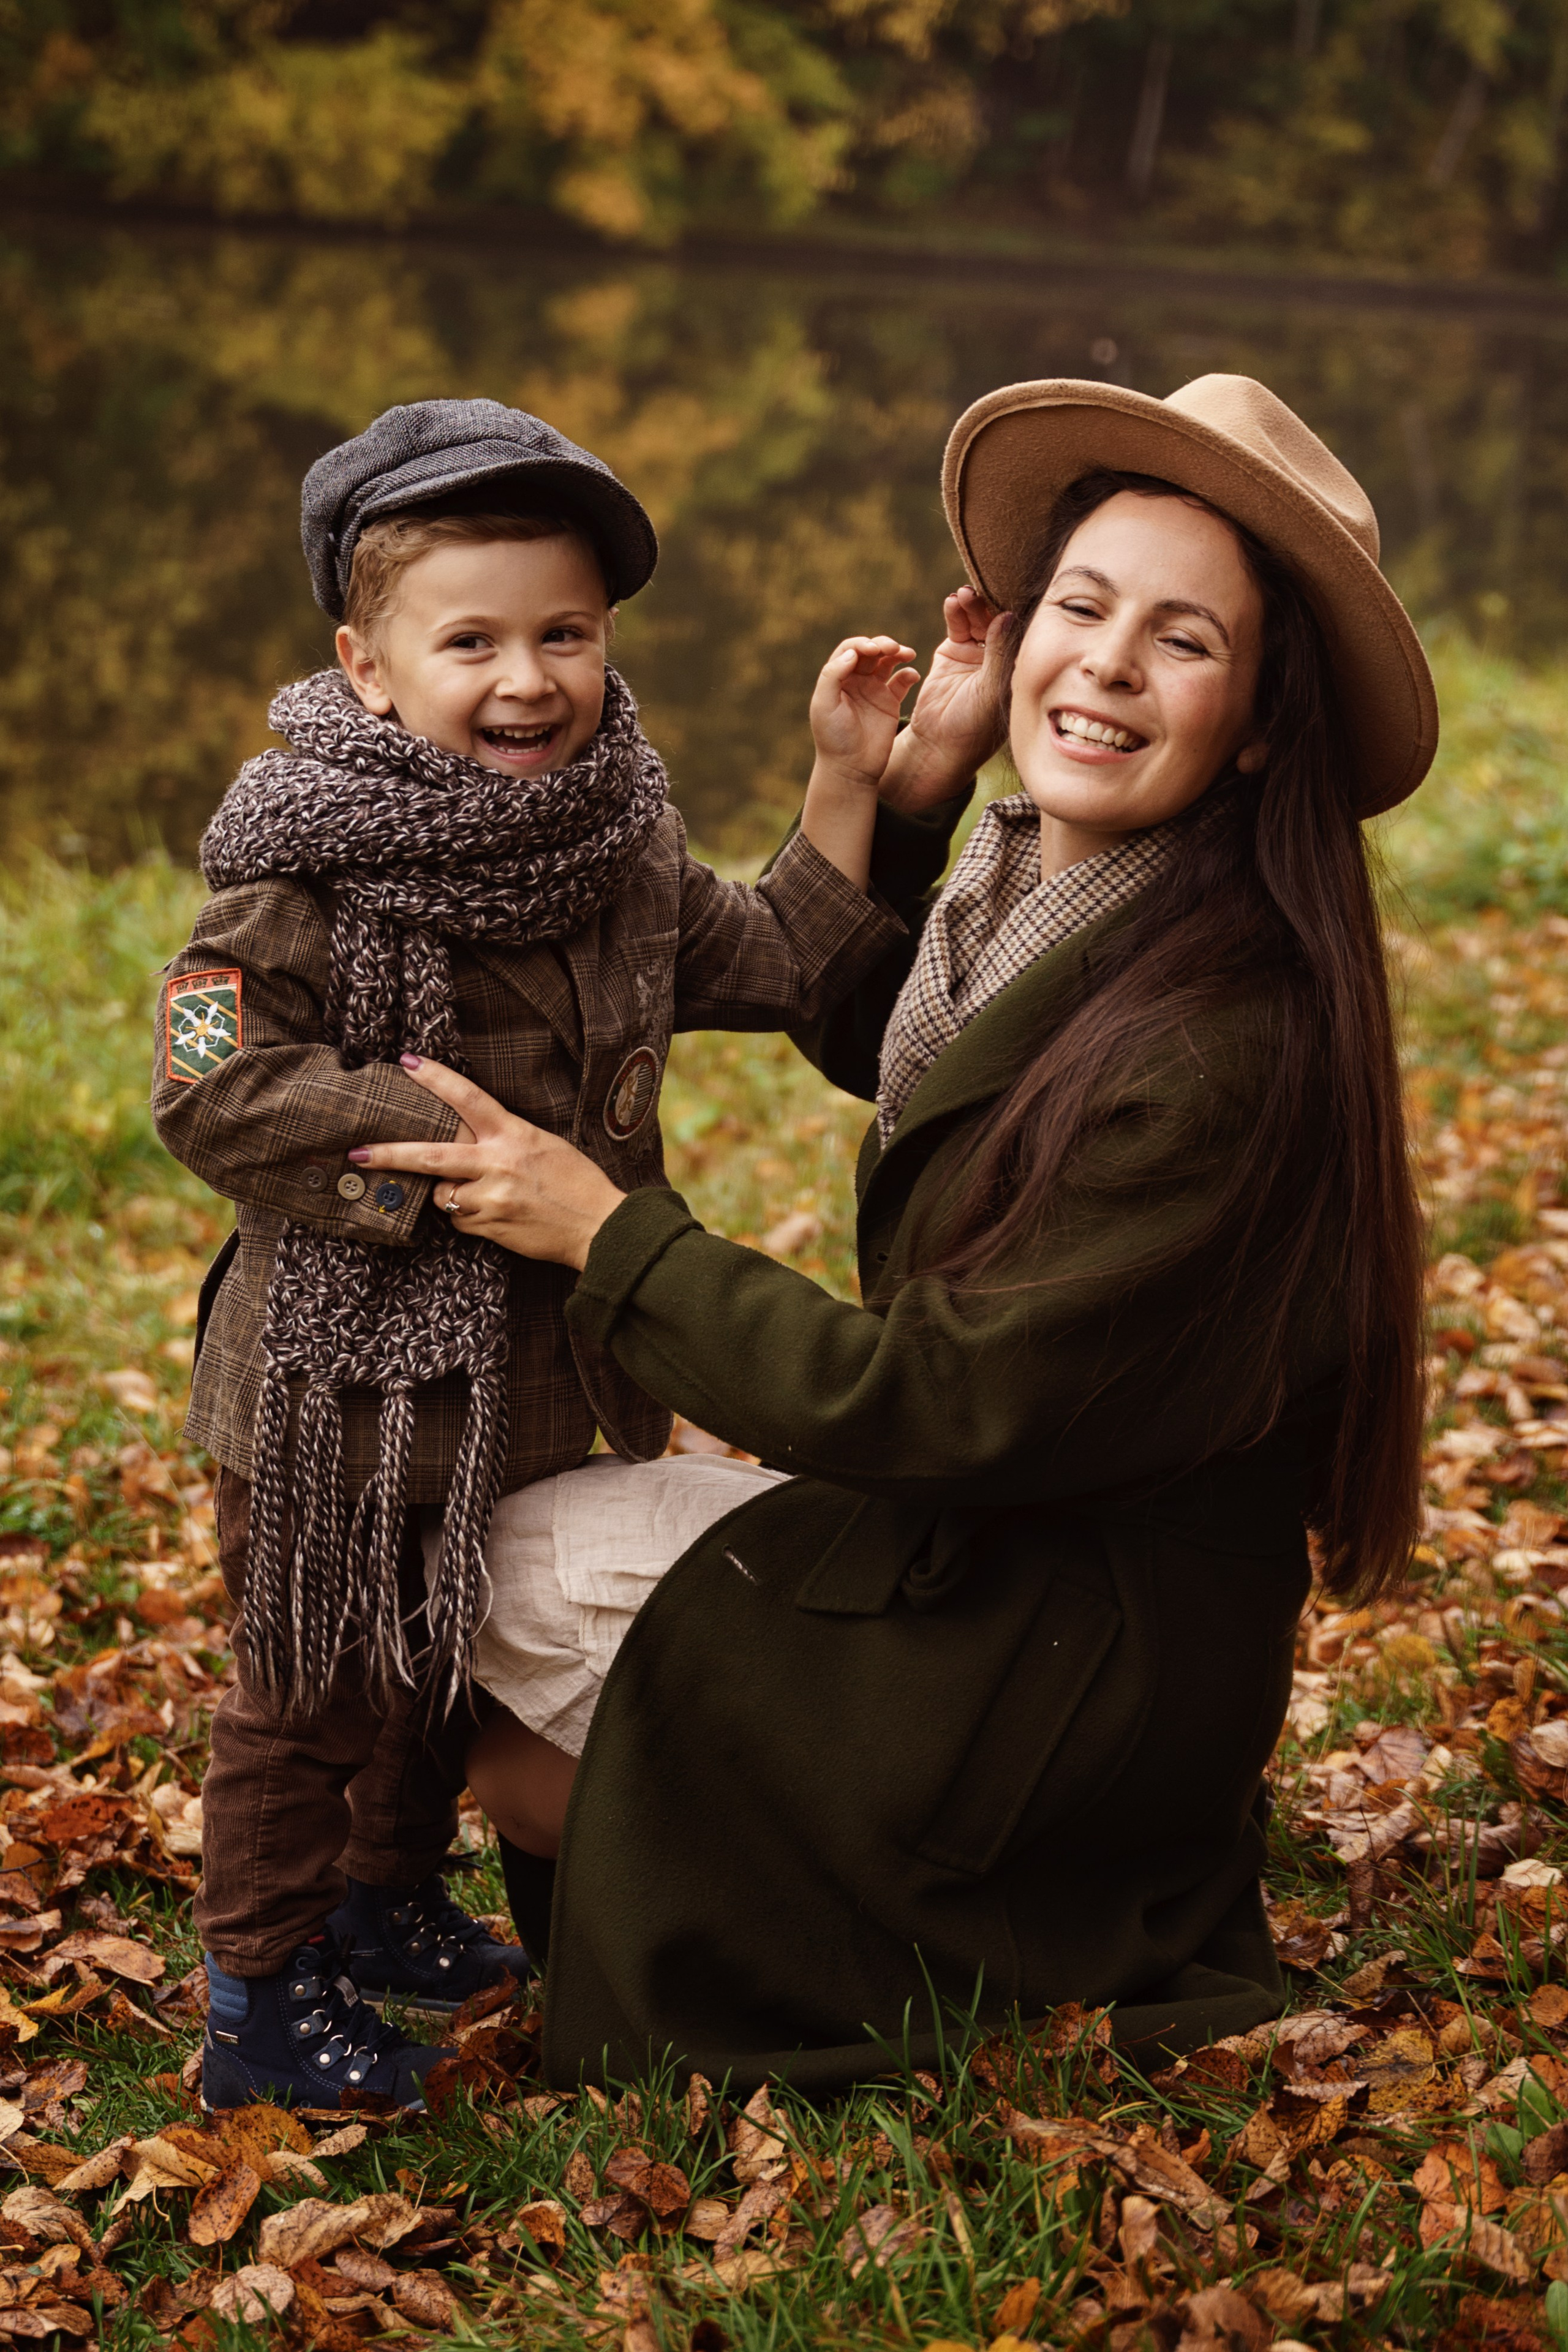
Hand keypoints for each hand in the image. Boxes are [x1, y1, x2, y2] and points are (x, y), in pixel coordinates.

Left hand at [349, 1057, 624, 1269]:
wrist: (599, 1226)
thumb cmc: (575, 1181)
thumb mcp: (542, 1144)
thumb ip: (503, 1138)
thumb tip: (464, 1138)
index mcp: (513, 1135)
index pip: (467, 1098)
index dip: (435, 1078)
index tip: (407, 1063)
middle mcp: (498, 1164)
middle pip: (430, 1155)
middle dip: (389, 1154)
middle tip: (357, 1152)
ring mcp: (492, 1198)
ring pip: (443, 1194)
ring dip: (449, 1194)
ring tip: (482, 1195)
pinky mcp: (490, 1227)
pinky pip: (459, 1221)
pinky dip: (466, 1217)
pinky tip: (493, 1215)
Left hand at [808, 635, 919, 789]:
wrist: (851, 768)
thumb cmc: (833, 738)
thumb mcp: (824, 705)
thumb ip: (832, 676)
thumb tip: (852, 653)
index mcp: (837, 678)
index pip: (850, 650)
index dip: (862, 644)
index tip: (872, 649)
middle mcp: (855, 680)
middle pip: (871, 652)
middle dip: (882, 645)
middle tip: (893, 648)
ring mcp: (874, 691)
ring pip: (888, 662)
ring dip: (897, 653)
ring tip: (907, 653)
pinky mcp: (890, 703)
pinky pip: (902, 682)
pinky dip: (909, 674)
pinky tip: (912, 674)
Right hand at [880, 588, 1010, 813]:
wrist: (940, 745)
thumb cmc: (974, 727)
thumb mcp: (990, 688)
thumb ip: (998, 652)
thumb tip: (1008, 615)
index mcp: (1017, 667)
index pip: (1020, 631)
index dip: (1015, 611)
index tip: (1012, 591)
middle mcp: (1000, 656)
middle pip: (998, 619)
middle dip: (990, 603)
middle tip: (981, 591)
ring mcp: (977, 653)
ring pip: (977, 619)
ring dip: (972, 604)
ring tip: (965, 594)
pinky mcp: (953, 651)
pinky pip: (957, 625)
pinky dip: (955, 611)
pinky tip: (953, 601)